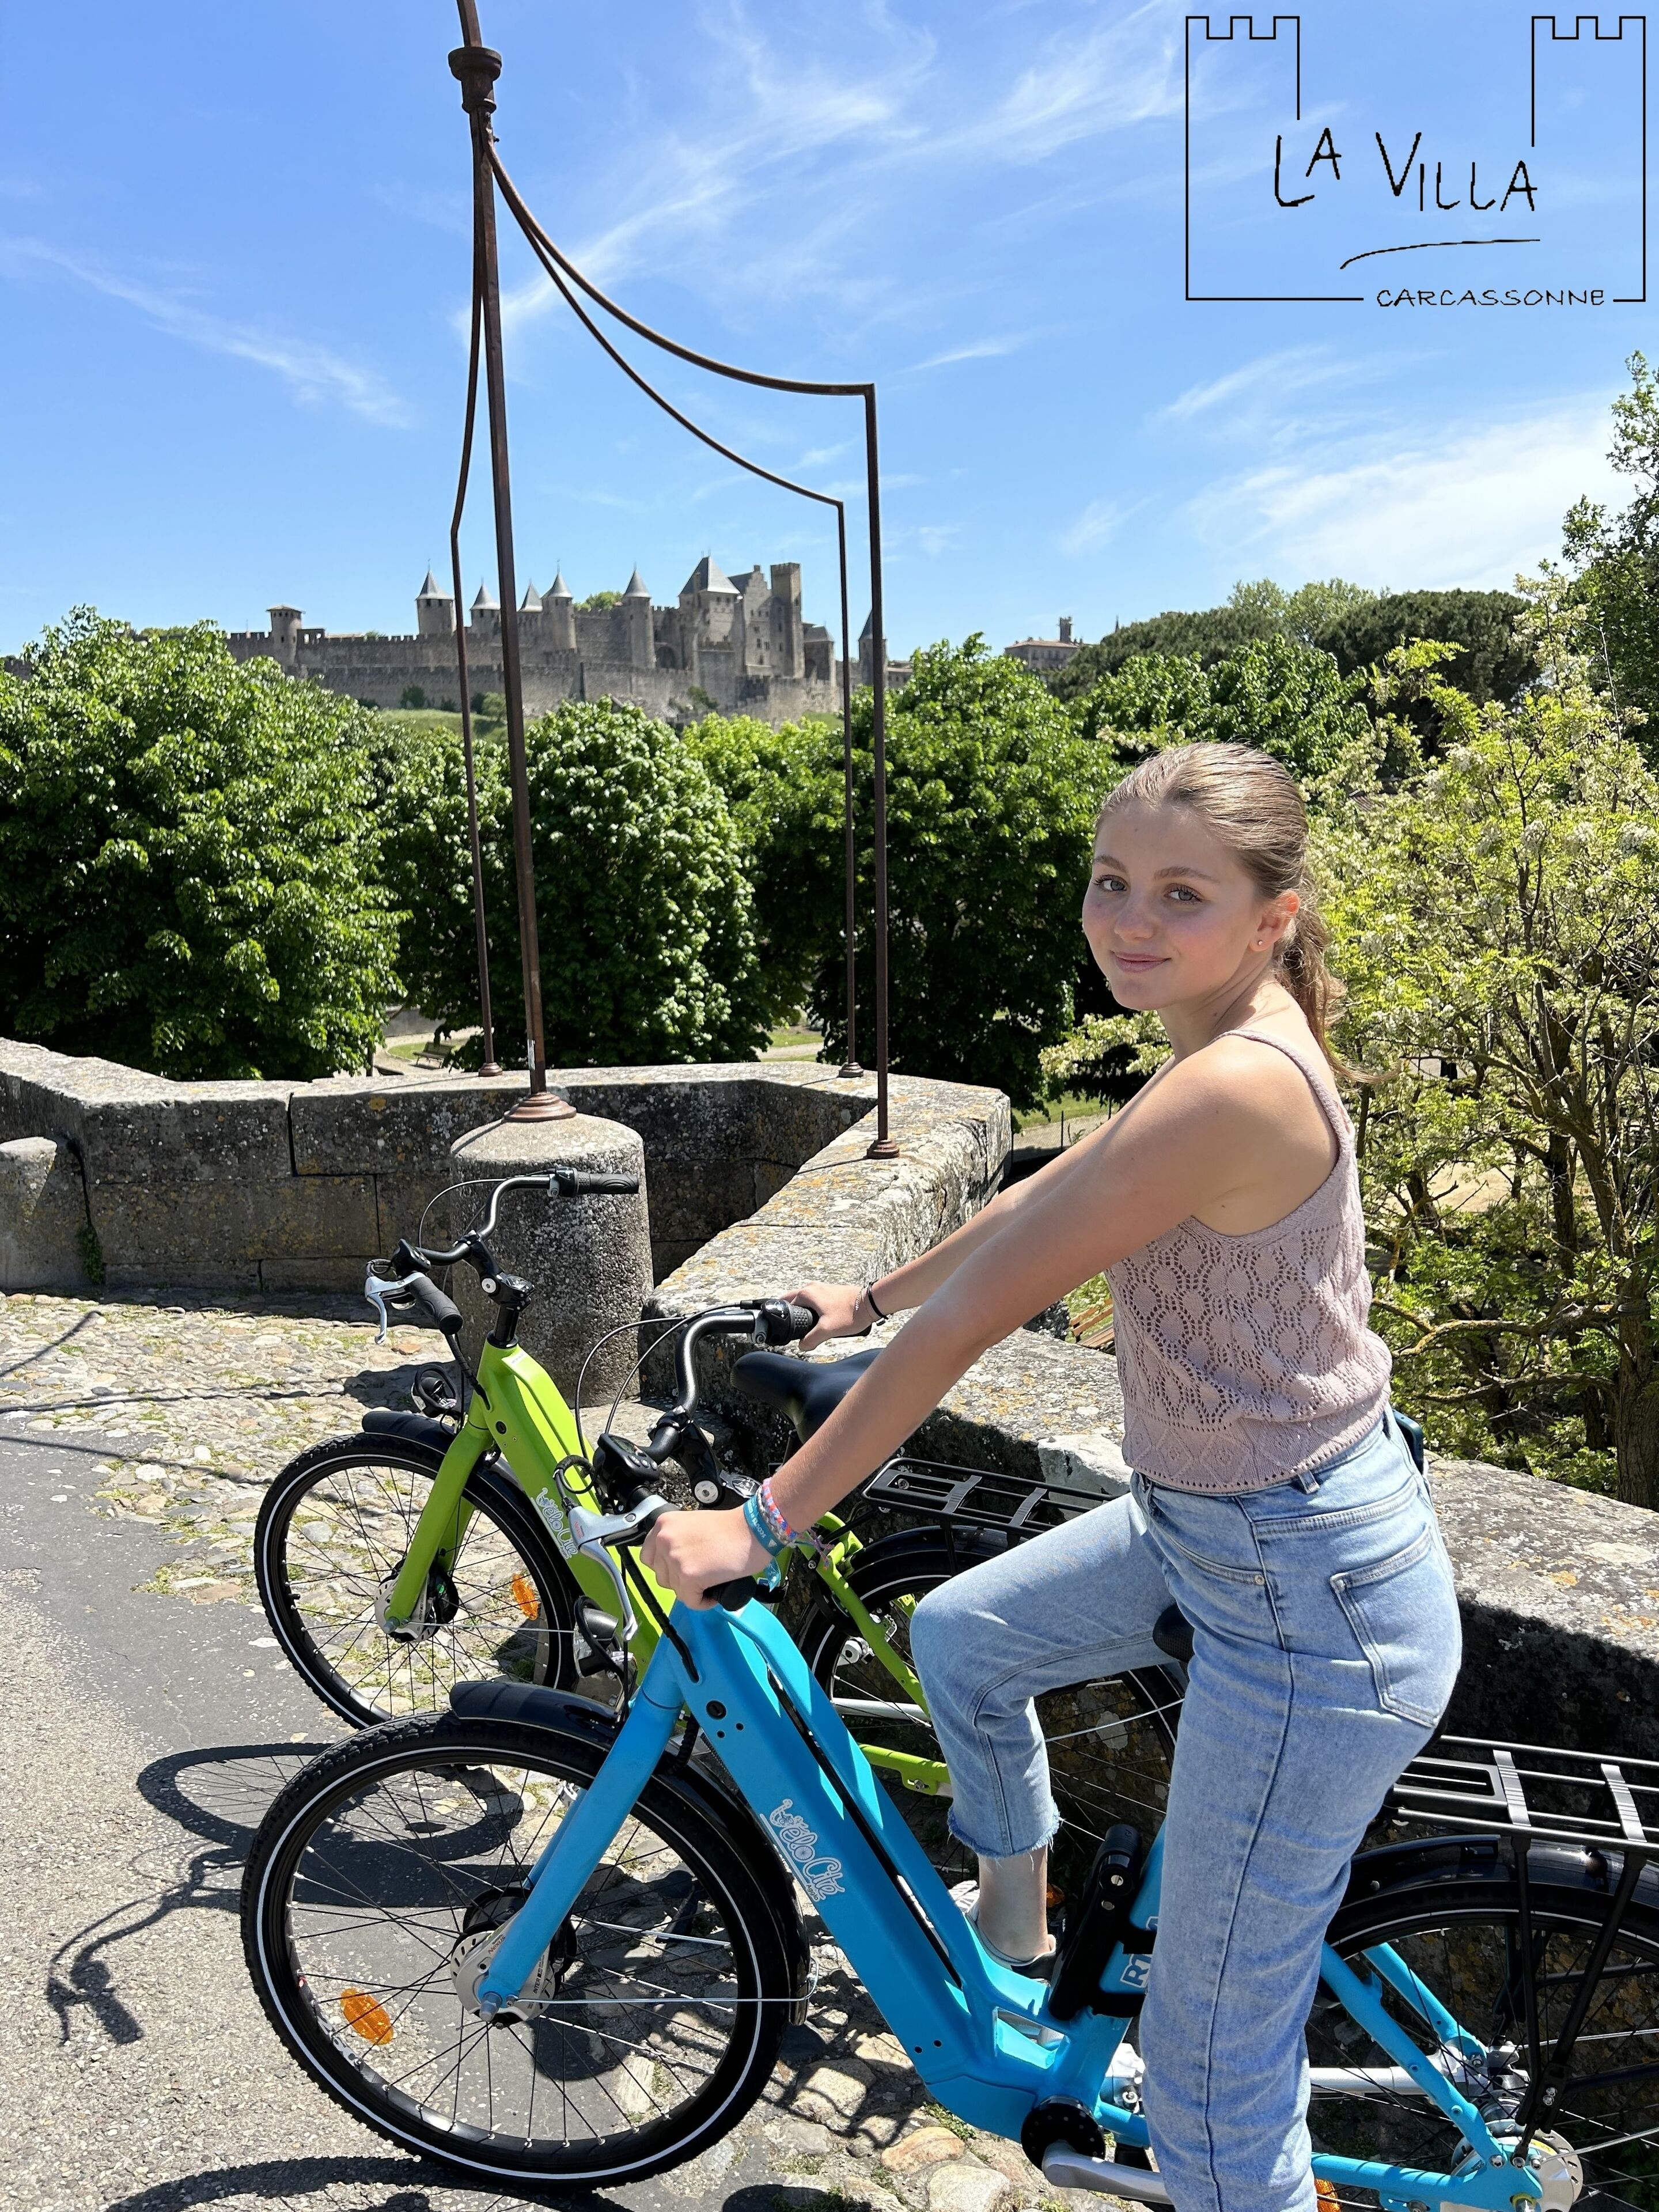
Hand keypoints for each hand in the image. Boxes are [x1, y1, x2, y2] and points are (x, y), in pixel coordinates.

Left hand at [641, 1506, 772, 1610]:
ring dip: (692, 1590)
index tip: (681, 1569)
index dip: (666, 1566)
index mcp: (664, 1525)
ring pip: (676, 1590)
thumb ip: (678, 1539)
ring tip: (710, 1581)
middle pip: (662, 1576)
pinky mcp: (689, 1577)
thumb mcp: (693, 1524)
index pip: (648, 1557)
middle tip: (701, 1574)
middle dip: (680, 1580)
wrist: (753, 1529)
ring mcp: (675, 1559)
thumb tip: (673, 1564)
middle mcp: (664, 1540)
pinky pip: (691, 1601)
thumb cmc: (731, 1527)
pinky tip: (714, 1592)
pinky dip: (703, 1602)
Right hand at [786, 1280, 868, 1350]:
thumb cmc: (849, 1314)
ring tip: (803, 1323)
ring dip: (801, 1308)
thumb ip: (811, 1339)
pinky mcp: (830, 1290)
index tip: (786, 1328)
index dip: (786, 1318)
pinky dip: (811, 1306)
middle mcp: (811, 1287)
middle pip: (793, 1299)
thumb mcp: (827, 1330)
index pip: (787, 1305)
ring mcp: (821, 1287)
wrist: (869, 1304)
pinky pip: (814, 1298)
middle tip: (792, 1325)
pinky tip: (816, 1317)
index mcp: (806, 1294)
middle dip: (790, 1311)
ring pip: (804, 1299)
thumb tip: (802, 1346)